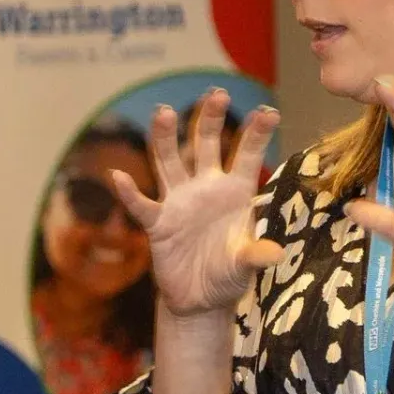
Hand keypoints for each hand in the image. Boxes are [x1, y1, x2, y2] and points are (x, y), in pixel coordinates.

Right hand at [112, 89, 283, 316]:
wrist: (201, 300)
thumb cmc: (228, 275)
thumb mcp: (245, 266)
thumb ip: (255, 255)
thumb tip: (274, 253)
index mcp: (235, 191)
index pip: (246, 155)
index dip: (256, 134)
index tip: (268, 112)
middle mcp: (205, 188)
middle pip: (205, 145)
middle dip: (210, 119)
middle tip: (217, 93)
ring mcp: (179, 202)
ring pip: (170, 162)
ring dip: (166, 138)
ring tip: (164, 111)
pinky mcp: (158, 224)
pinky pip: (143, 206)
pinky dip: (130, 194)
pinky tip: (118, 177)